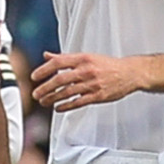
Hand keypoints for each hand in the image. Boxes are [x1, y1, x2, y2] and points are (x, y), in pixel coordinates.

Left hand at [31, 52, 145, 110]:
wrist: (129, 73)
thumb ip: (65, 58)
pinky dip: (66, 106)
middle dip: (45, 88)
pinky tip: (58, 108)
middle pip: (60, 79)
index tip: (34, 77)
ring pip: (67, 92)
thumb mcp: (86, 57)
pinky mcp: (98, 96)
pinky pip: (78, 102)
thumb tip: (47, 56)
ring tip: (44, 102)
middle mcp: (86, 70)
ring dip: (52, 98)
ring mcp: (92, 84)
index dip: (44, 70)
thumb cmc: (107, 65)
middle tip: (35, 94)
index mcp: (83, 58)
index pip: (58, 63)